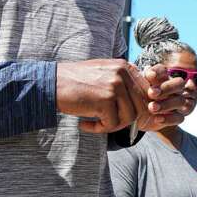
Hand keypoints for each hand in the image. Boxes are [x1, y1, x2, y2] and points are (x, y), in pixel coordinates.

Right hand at [55, 60, 188, 132]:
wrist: (51, 83)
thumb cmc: (76, 83)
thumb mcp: (104, 75)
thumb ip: (124, 85)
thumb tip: (145, 106)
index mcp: (125, 66)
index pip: (146, 91)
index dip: (140, 108)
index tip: (125, 117)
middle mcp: (123, 73)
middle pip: (141, 106)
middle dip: (127, 120)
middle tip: (108, 123)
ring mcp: (116, 86)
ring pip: (129, 117)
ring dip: (112, 126)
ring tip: (95, 123)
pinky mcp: (106, 100)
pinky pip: (112, 124)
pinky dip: (98, 129)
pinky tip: (84, 124)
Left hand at [136, 64, 192, 131]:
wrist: (139, 118)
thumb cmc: (139, 100)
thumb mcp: (137, 90)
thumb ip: (139, 80)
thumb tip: (138, 68)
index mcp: (162, 79)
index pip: (164, 71)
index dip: (158, 72)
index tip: (149, 76)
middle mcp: (173, 89)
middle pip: (179, 83)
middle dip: (166, 87)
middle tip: (151, 93)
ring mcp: (177, 103)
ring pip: (180, 100)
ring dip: (166, 104)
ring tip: (151, 107)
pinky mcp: (177, 117)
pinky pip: (179, 117)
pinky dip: (169, 118)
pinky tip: (157, 118)